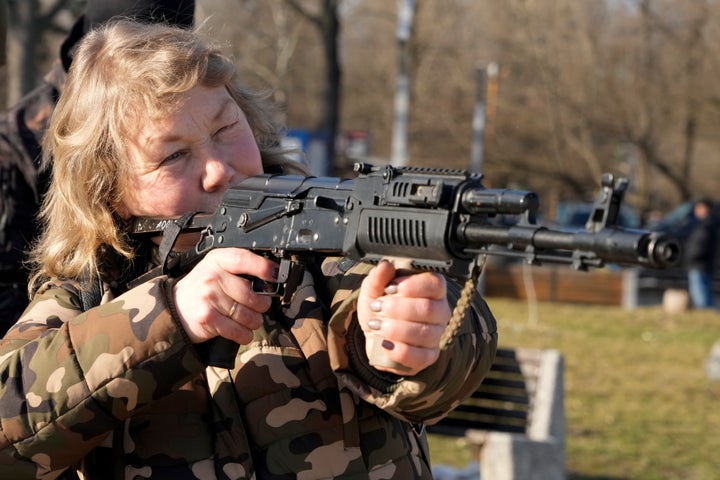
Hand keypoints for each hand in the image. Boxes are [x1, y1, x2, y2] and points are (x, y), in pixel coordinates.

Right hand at [172, 248, 276, 344]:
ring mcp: (208, 297)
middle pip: (251, 294)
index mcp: (217, 260)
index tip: (275, 275)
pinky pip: (237, 330)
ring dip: (254, 322)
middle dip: (262, 305)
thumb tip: (272, 280)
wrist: (174, 309)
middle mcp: (212, 277)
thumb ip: (240, 270)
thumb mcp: (217, 269)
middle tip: (260, 307)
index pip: (242, 259)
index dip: (262, 267)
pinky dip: (244, 335)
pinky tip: (242, 332)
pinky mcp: (207, 317)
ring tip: (249, 320)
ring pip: (247, 315)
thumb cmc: (203, 289)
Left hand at [356, 260, 451, 375]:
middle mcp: (440, 311)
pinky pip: (420, 356)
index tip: (390, 288)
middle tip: (377, 307)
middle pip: (428, 309)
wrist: (376, 334)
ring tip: (376, 325)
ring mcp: (437, 335)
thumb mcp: (373, 290)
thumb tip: (385, 265)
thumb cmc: (380, 308)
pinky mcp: (429, 356)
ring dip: (395, 329)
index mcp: (432, 289)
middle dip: (397, 308)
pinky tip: (385, 344)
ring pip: (424, 333)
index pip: (434, 283)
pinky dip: (399, 351)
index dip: (412, 285)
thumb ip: (378, 278)